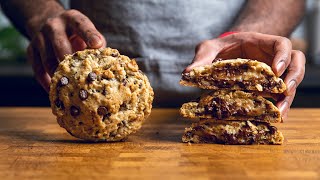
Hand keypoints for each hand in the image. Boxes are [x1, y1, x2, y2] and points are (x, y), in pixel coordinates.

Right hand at [27, 9, 105, 91]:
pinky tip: (55, 91)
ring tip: (68, 89)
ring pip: (47, 59)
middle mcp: (53, 26)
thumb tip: (104, 66)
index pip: (81, 25)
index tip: (97, 44)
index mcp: (72, 19)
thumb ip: (97, 45)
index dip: (89, 35)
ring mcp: (39, 37)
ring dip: (58, 75)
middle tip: (80, 76)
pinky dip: (46, 82)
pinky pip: (37, 69)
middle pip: (60, 44)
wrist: (50, 26)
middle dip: (69, 60)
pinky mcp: (30, 50)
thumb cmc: (77, 34)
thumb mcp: (88, 33)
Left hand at [184, 32, 305, 119]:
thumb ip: (201, 58)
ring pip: (291, 82)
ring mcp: (272, 74)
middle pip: (296, 63)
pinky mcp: (268, 88)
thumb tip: (187, 73)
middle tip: (284, 92)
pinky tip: (273, 118)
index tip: (275, 71)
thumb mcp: (209, 48)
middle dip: (293, 78)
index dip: (283, 56)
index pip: (282, 44)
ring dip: (288, 98)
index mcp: (261, 44)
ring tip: (280, 113)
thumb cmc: (220, 48)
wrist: (225, 54)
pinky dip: (278, 107)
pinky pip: (279, 96)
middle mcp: (272, 59)